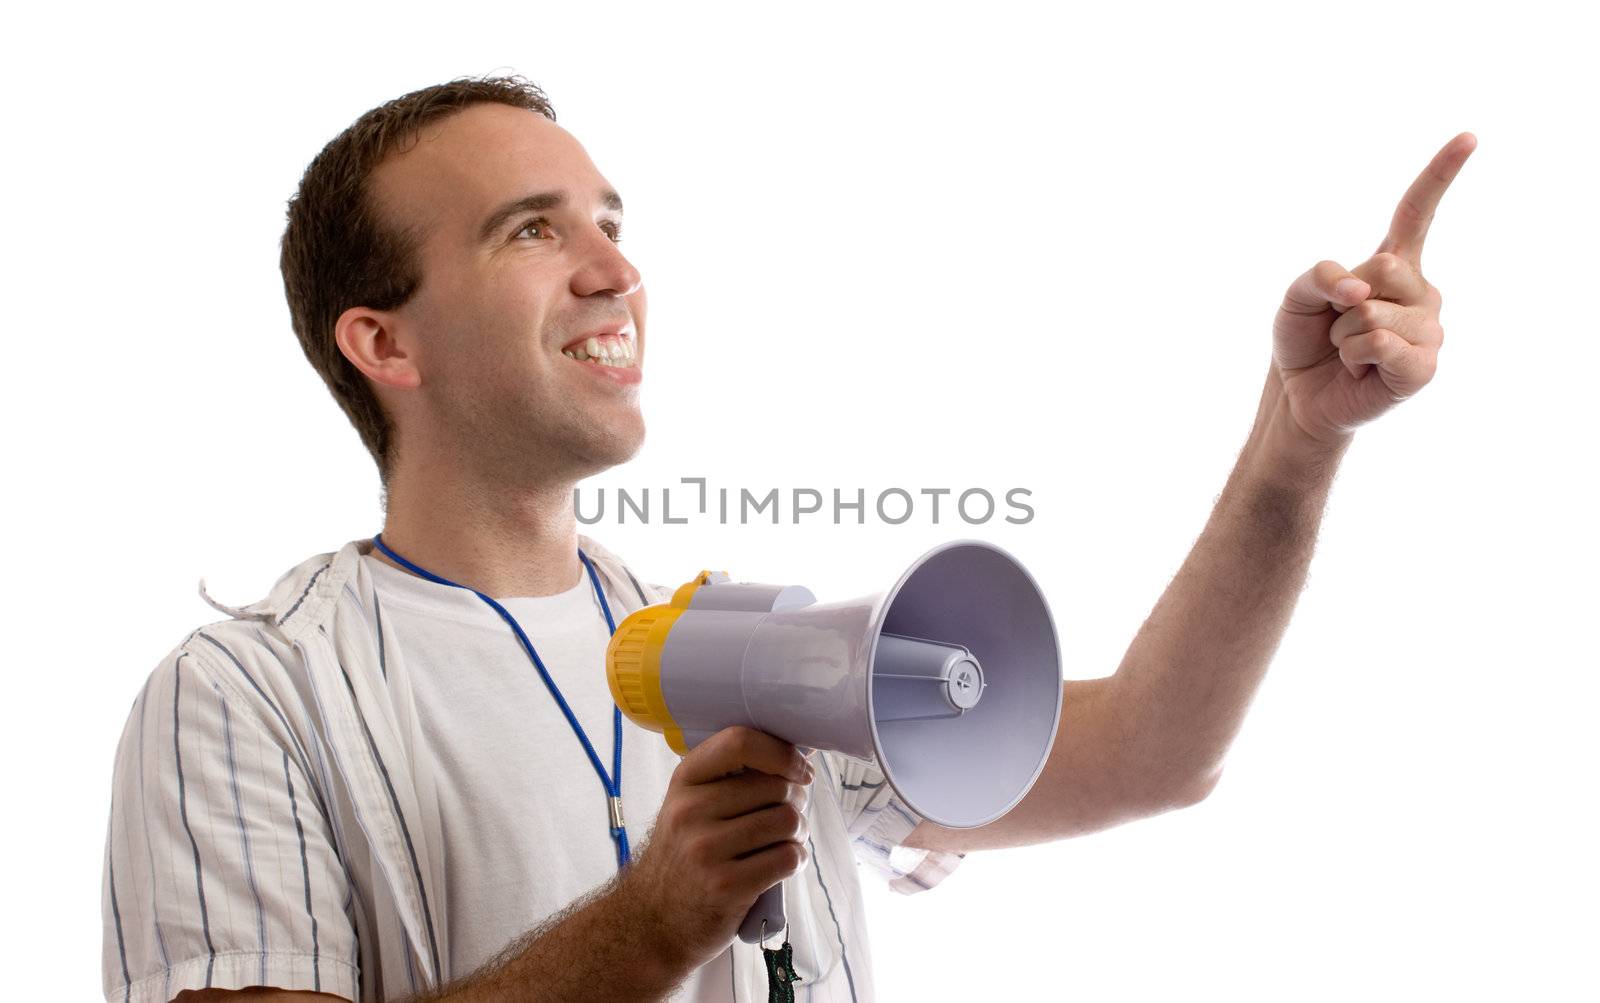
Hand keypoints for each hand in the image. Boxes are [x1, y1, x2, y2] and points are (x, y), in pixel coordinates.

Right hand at [619, 726, 813, 970]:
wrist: (652, 921)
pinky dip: (796, 859)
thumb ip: (731, 779)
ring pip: (788, 821)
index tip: (799, 770)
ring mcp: (706, 849)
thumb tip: (800, 755)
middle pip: (777, 785)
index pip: (740, 741)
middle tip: (786, 817)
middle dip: (796, 800)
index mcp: (684, 780)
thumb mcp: (689, 806)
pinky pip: (788, 857)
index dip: (781, 752)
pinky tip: (781, 864)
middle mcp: (691, 810)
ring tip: (784, 842)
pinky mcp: (728, 885)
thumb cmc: (684, 858)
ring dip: (798, 832)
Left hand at [1270, 132, 1476, 446]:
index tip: (1469, 137)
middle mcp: (1421, 291)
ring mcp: (1429, 329)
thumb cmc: (1306, 339)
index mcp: (1395, 265)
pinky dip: (1354, 356)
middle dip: (1342, 300)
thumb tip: (1360, 291)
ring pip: (1372, 313)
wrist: (1300, 394)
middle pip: (1383, 268)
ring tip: (1349, 352)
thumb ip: (1320, 275)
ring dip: (1342, 335)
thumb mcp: (1297, 296)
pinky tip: (1361, 369)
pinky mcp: (1424, 366)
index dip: (1441, 174)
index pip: (1417, 212)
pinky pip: (1378, 344)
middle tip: (1340, 325)